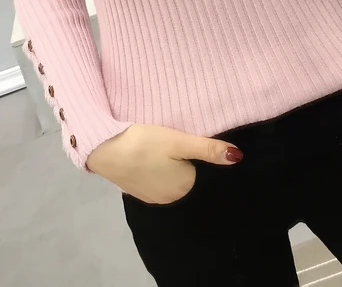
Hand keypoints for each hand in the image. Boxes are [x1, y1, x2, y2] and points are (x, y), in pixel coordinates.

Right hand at [87, 123, 242, 204]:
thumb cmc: (143, 143)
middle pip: (188, 179)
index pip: (204, 175)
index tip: (196, 145)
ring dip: (172, 168)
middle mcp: (171, 200)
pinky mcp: (138, 192)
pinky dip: (158, 171)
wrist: (102, 148)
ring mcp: (152, 198)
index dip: (203, 160)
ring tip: (167, 149)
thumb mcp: (178, 141)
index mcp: (185, 189)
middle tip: (180, 143)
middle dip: (189, 164)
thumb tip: (239, 157)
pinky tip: (152, 157)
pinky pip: (157, 182)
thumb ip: (208, 149)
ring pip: (172, 180)